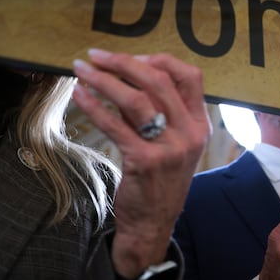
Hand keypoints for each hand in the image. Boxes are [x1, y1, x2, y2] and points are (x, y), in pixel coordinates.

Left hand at [72, 49, 210, 278]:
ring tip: (82, 70)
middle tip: (96, 56)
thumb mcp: (171, 145)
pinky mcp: (144, 161)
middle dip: (123, 63)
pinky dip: (93, 105)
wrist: (153, 223)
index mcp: (200, 125)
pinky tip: (79, 95)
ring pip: (135, 99)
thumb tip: (125, 79)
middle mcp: (190, 133)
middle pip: (158, 81)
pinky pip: (114, 124)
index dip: (159, 60)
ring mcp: (169, 148)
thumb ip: (157, 113)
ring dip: (103, 80)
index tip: (132, 57)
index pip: (190, 76)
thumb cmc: (159, 181)